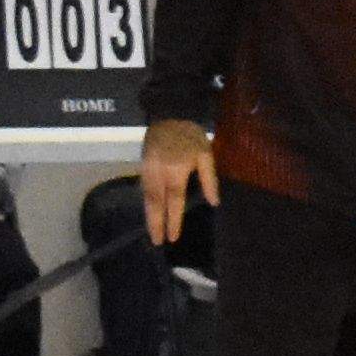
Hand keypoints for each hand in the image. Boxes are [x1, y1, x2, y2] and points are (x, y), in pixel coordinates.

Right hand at [137, 112, 219, 241]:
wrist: (169, 114)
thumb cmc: (191, 135)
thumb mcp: (206, 154)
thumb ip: (209, 179)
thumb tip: (213, 202)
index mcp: (176, 170)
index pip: (173, 200)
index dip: (173, 219)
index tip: (172, 237)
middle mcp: (158, 172)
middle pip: (155, 202)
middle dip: (155, 223)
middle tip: (156, 242)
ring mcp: (147, 169)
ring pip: (146, 197)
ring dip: (148, 215)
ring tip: (151, 232)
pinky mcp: (142, 166)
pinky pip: (143, 188)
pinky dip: (146, 202)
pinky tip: (149, 212)